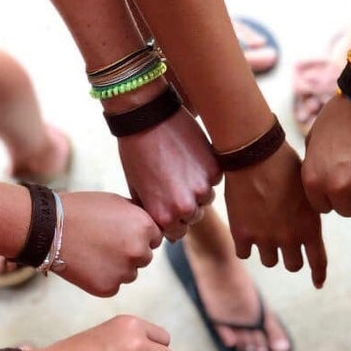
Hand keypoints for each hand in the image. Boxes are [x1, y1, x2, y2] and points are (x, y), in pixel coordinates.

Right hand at [59, 191, 161, 296]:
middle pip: (144, 258)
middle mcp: (140, 251)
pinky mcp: (109, 288)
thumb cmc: (81, 210)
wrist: (48, 228)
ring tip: (94, 252)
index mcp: (145, 227)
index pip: (154, 238)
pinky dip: (103, 278)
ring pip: (130, 273)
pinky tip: (87, 265)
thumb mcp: (117, 203)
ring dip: (118, 267)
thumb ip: (138, 218)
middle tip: (105, 244)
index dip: (138, 236)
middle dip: (130, 253)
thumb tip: (151, 231)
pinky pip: (113, 286)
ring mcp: (125, 272)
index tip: (120, 233)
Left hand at [118, 105, 220, 240]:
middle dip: (187, 204)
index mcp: (164, 216)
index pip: (177, 233)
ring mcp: (202, 189)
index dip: (174, 220)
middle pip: (194, 216)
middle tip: (176, 181)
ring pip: (207, 198)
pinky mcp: (214, 170)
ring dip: (198, 188)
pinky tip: (191, 156)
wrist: (147, 117)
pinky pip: (214, 179)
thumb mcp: (137, 188)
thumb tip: (165, 231)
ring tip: (182, 167)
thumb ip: (152, 211)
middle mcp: (184, 207)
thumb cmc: (135, 151)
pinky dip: (206, 170)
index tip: (169, 204)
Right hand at [224, 141, 326, 288]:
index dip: (318, 275)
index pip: (318, 262)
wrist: (255, 154)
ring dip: (268, 250)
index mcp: (310, 227)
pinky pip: (245, 254)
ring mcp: (264, 238)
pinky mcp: (242, 234)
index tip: (318, 283)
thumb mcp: (308, 190)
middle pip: (293, 265)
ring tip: (265, 230)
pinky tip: (246, 230)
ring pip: (269, 261)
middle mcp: (289, 238)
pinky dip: (246, 245)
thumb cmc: (285, 164)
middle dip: (291, 255)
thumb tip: (305, 228)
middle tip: (285, 242)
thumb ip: (309, 215)